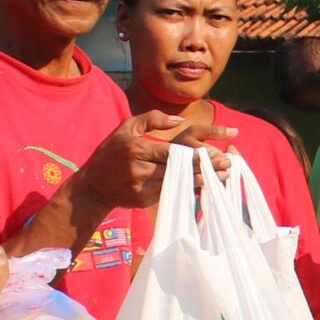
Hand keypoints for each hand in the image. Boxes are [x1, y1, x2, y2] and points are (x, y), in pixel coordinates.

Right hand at [79, 111, 236, 210]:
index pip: (171, 152)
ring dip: (201, 180)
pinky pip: (171, 193)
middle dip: (204, 167)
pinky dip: (189, 189)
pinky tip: (205, 185)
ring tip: (222, 176)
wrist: (93, 186)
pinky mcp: (145, 200)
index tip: (212, 153)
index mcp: (136, 149)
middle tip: (226, 165)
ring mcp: (142, 187)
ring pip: (178, 183)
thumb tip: (179, 120)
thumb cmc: (111, 152)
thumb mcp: (126, 128)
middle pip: (178, 169)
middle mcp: (139, 169)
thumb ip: (152, 119)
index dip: (193, 154)